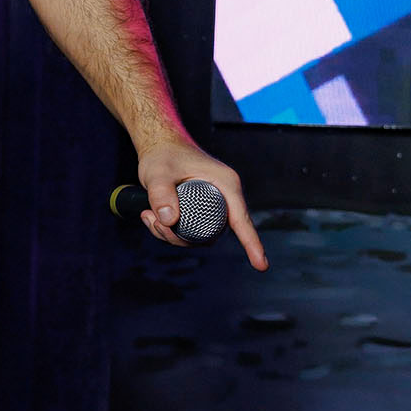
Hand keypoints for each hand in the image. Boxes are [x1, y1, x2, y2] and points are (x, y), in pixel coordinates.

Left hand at [136, 136, 267, 270]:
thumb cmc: (163, 154)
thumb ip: (160, 194)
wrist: (159, 144)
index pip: (241, 220)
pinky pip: (189, 230)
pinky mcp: (200, 210)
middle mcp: (224, 197)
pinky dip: (168, 230)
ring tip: (148, 216)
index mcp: (226, 184)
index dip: (252, 244)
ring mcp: (213, 205)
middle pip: (212, 233)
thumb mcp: (158, 172)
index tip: (261, 265)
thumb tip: (169, 220)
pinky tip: (150, 216)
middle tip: (154, 223)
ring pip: (197, 235)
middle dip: (181, 237)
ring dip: (170, 234)